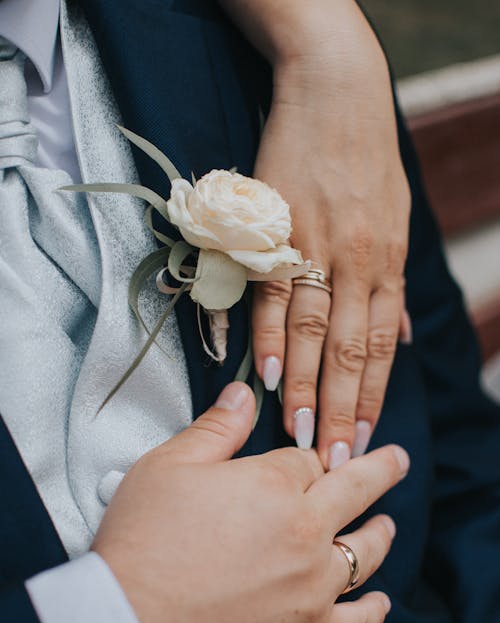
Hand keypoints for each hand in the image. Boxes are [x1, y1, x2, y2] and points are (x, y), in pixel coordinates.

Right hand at [93, 381, 408, 622]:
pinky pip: (357, 622)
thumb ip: (216, 428)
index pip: (309, 460)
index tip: (313, 457)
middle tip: (398, 460)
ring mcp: (312, 585)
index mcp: (274, 484)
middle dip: (379, 470)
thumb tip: (245, 393)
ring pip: (365, 552)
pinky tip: (380, 601)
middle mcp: (306, 530)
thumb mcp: (169, 466)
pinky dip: (373, 610)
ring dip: (381, 533)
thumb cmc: (143, 542)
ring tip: (388, 524)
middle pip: (355, 491)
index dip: (310, 456)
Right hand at [248, 0, 410, 466]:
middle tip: (334, 460)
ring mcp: (317, 246)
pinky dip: (270, 336)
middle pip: (351, 351)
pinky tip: (270, 377)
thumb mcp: (396, 220)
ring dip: (307, 387)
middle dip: (344, 410)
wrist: (333, 90)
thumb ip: (393, 285)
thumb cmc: (364, 161)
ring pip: (314, 332)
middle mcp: (358, 262)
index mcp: (388, 263)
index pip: (383, 347)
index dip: (375, 398)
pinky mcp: (278, 230)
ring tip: (300, 435)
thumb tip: (404, 337)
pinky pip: (273, 293)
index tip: (365, 442)